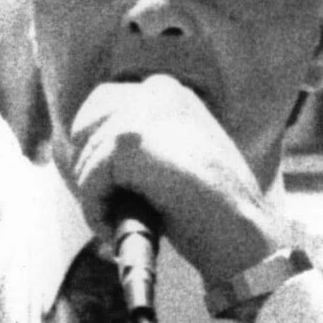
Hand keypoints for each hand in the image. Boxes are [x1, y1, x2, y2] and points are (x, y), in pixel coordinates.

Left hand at [61, 75, 285, 307]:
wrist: (239, 231)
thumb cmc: (211, 203)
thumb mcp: (175, 153)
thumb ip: (140, 141)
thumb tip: (83, 149)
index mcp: (168, 90)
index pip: (101, 102)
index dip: (93, 145)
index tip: (101, 181)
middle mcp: (154, 91)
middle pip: (85, 128)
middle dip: (88, 168)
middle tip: (105, 205)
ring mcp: (140, 115)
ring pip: (86, 161)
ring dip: (95, 198)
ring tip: (116, 224)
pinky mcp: (127, 144)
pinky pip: (89, 183)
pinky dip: (94, 211)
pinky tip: (112, 232)